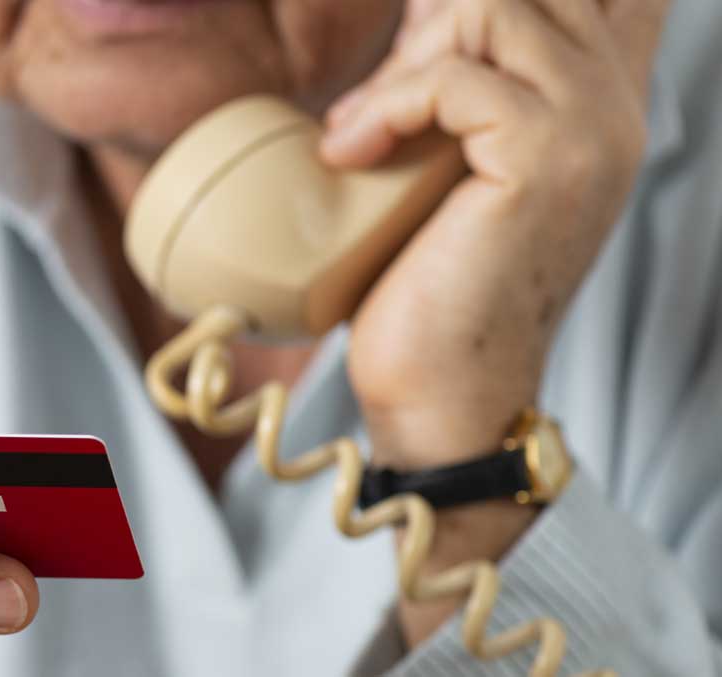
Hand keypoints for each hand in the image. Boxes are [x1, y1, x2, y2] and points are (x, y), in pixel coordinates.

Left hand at [320, 0, 668, 467]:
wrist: (444, 388)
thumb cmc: (433, 278)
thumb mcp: (451, 154)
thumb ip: (460, 80)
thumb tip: (424, 6)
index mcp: (601, 94)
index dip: (483, 6)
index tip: (420, 47)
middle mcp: (615, 100)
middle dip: (432, 24)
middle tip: (383, 104)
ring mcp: (593, 125)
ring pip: (490, 8)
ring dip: (402, 66)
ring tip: (363, 133)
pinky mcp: (549, 157)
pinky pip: (454, 76)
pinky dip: (385, 107)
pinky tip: (351, 154)